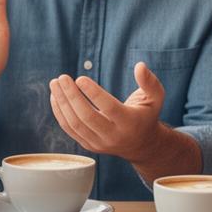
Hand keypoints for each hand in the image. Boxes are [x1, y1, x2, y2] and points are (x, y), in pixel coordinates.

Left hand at [49, 62, 164, 163]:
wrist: (141, 145)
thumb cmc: (146, 115)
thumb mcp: (155, 98)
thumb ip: (149, 82)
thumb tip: (140, 66)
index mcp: (129, 123)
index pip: (109, 108)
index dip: (94, 93)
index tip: (80, 78)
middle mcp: (113, 136)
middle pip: (87, 117)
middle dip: (71, 96)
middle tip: (62, 78)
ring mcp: (99, 143)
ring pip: (75, 124)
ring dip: (62, 103)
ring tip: (55, 84)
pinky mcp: (89, 145)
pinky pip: (70, 130)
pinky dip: (60, 113)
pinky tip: (56, 96)